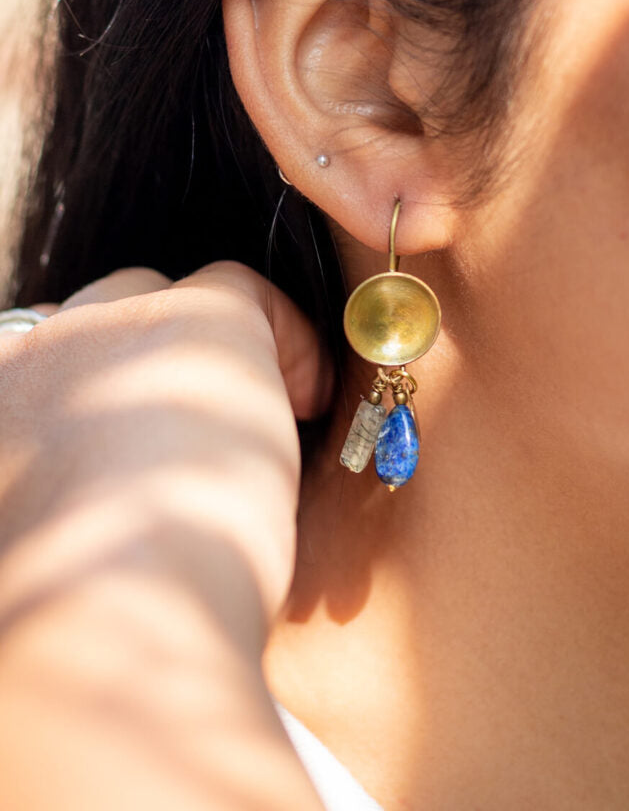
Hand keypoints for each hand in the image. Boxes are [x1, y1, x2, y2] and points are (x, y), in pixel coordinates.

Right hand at [0, 260, 329, 622]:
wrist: (106, 627)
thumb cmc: (75, 626)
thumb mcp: (43, 553)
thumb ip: (59, 504)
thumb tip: (100, 510)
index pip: (32, 359)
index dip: (87, 394)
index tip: (131, 438)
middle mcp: (28, 355)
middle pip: (95, 321)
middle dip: (143, 363)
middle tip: (199, 433)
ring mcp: (104, 324)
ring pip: (163, 301)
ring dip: (207, 352)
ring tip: (263, 421)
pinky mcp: (192, 318)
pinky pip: (244, 290)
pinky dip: (286, 338)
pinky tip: (310, 400)